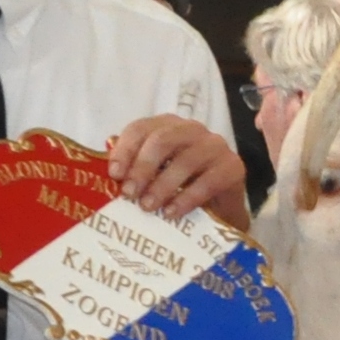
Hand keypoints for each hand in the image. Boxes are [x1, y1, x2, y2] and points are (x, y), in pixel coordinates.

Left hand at [104, 114, 249, 228]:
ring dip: (162, 186)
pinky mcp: (233, 167)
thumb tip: (107, 172)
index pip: (141, 128)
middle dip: (142, 168)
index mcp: (168, 126)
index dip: (125, 150)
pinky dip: (187, 199)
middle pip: (162, 140)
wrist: (220, 212)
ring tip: (148, 207)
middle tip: (129, 194)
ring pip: (184, 161)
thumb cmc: (180, 190)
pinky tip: (172, 213)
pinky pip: (207, 182)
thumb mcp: (153, 176)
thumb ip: (133, 168)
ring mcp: (215, 146)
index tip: (114, 175)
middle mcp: (192, 129)